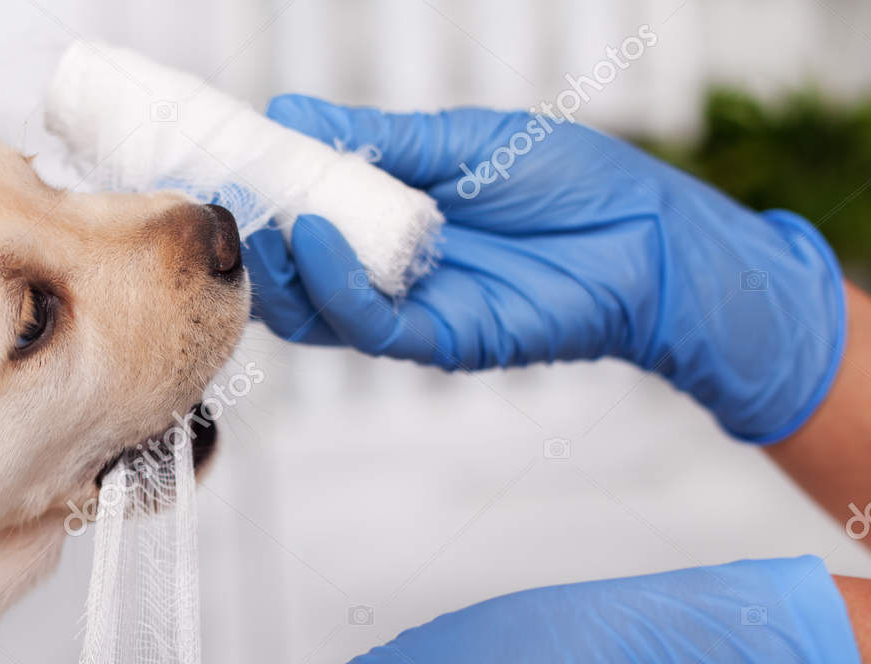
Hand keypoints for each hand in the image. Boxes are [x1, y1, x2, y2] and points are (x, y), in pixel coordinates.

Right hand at [247, 100, 846, 442]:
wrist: (653, 238)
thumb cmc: (571, 183)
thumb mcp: (461, 141)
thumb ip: (378, 140)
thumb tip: (287, 114)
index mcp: (386, 221)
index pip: (299, 217)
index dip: (256, 196)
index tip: (217, 162)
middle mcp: (385, 272)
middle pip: (291, 274)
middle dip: (249, 241)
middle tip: (219, 200)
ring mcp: (407, 311)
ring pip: (314, 311)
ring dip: (277, 269)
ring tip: (258, 223)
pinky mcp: (437, 342)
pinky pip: (365, 323)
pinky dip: (332, 286)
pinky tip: (317, 239)